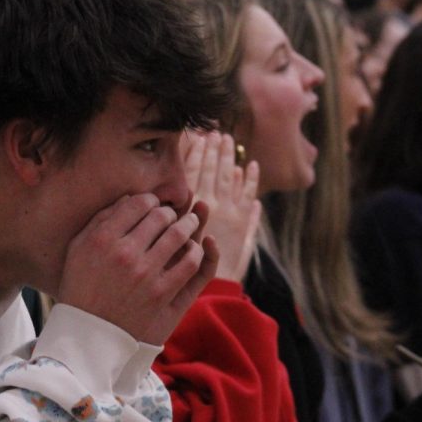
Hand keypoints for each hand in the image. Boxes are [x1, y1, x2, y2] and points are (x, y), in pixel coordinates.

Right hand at [58, 193, 217, 344]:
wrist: (89, 333)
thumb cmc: (81, 286)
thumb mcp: (78, 248)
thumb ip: (101, 220)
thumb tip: (129, 198)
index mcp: (102, 239)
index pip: (137, 203)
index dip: (150, 199)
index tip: (154, 204)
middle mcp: (124, 252)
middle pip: (161, 216)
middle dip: (171, 211)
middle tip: (174, 213)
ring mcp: (145, 273)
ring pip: (179, 235)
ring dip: (190, 224)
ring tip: (192, 222)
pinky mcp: (161, 293)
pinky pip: (189, 263)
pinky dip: (196, 251)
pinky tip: (193, 248)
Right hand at [185, 132, 260, 281]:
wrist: (209, 289)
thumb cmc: (187, 268)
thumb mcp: (174, 239)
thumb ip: (170, 217)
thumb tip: (179, 198)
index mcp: (188, 209)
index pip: (193, 173)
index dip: (197, 154)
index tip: (200, 137)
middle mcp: (210, 208)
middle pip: (211, 171)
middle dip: (213, 150)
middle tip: (215, 132)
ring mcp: (228, 214)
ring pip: (228, 178)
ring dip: (229, 158)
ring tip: (229, 140)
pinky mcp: (241, 224)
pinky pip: (248, 195)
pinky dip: (250, 180)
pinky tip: (251, 166)